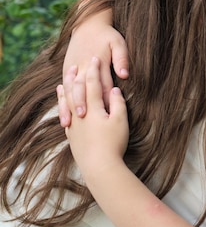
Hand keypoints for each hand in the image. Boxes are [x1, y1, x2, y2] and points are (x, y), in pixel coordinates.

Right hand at [59, 21, 128, 126]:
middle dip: (82, 104)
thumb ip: (121, 59)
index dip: (103, 100)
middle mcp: (82, 68)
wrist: (88, 24)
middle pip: (83, 89)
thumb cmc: (107, 35)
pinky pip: (64, 89)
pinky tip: (63, 115)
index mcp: (96, 63)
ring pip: (70, 92)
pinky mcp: (66, 70)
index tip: (105, 114)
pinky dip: (62, 102)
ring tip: (67, 123)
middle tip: (83, 119)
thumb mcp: (118, 43)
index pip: (101, 85)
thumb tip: (124, 75)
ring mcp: (72, 69)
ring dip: (68, 107)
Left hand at [62, 57, 128, 175]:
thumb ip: (118, 103)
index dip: (94, 70)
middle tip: (77, 64)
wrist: (99, 167)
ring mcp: (74, 124)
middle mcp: (81, 113)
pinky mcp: (71, 135)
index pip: (93, 84)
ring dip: (66, 89)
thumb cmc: (114, 143)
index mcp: (94, 108)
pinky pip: (65, 114)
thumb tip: (114, 90)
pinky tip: (63, 104)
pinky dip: (63, 105)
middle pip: (77, 90)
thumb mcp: (121, 121)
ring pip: (67, 102)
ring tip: (65, 80)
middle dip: (78, 76)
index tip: (96, 59)